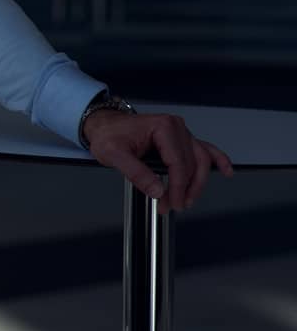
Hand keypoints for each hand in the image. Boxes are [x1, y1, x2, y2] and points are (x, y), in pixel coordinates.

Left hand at [82, 109, 233, 213]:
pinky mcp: (181, 139)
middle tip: (175, 206)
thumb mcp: (113, 154)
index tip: (171, 203)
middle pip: (193, 164)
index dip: (177, 187)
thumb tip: (157, 190)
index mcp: (163, 127)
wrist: (103, 125)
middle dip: (186, 189)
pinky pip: (204, 149)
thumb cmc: (108, 134)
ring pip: (201, 161)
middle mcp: (176, 127)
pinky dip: (218, 160)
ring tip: (188, 200)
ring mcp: (181, 133)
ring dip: (198, 183)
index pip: (178, 163)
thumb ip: (136, 173)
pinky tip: (226, 171)